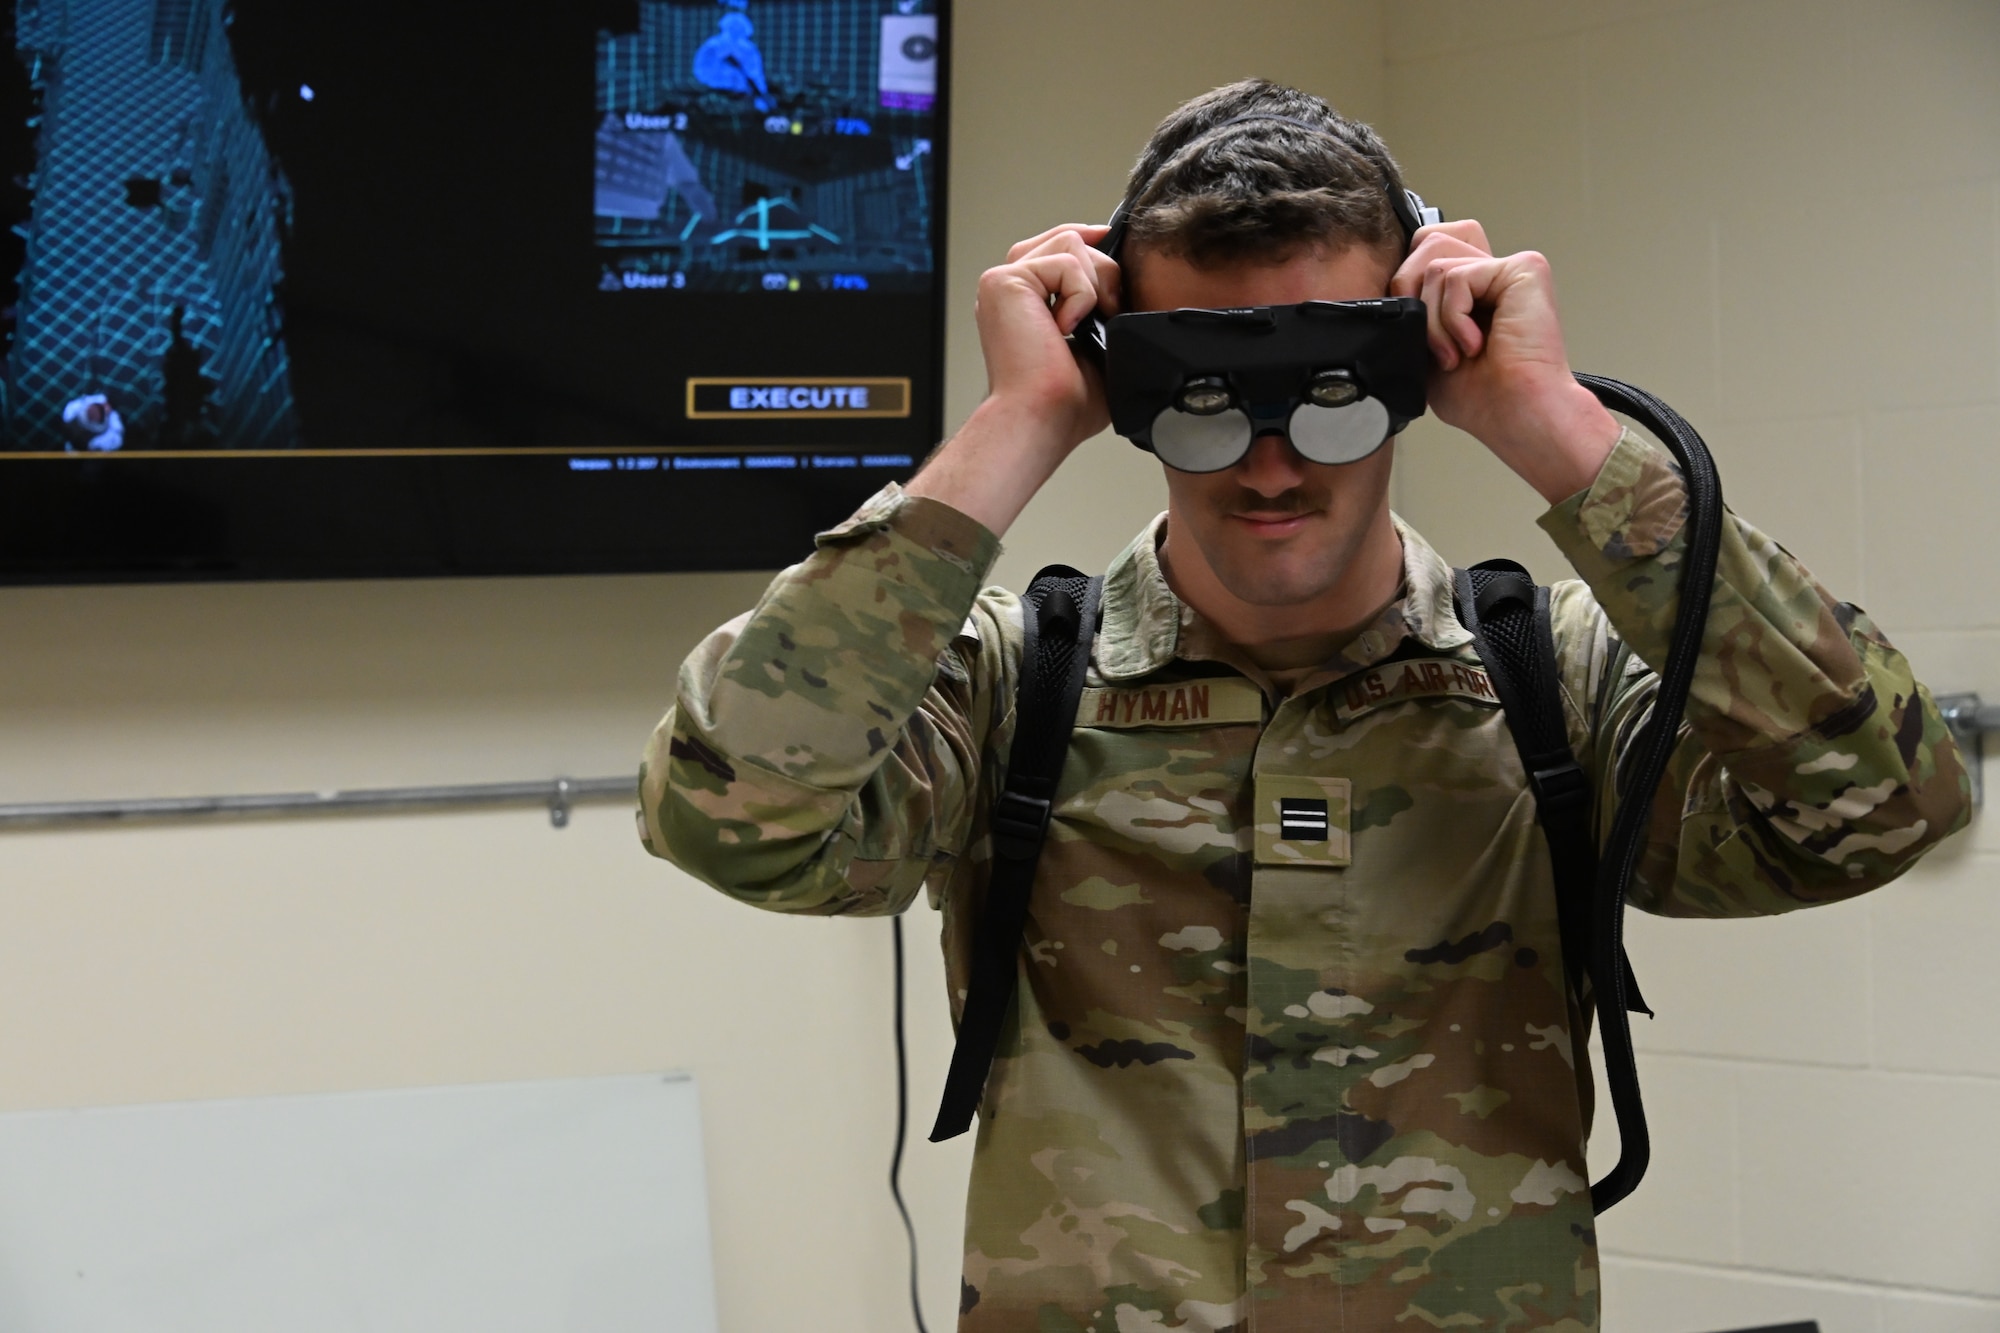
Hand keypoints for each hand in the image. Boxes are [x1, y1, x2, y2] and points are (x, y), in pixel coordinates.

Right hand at [975, 223, 1121, 449]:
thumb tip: (1131, 287)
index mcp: (1024, 302)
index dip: (1093, 248)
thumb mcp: (1096, 345)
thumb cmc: (1064, 400)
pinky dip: (1081, 294)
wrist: (1043, 418)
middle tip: (1107, 314)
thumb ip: (1102, 307)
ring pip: (1070, 242)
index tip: (1118, 270)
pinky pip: (1066, 260)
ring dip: (1094, 283)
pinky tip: (1065, 328)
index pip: (1059, 249)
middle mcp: (1009, 288)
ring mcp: (1003, 282)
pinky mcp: (1005, 281)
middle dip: (1102, 270)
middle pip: (1068, 238)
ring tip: (1085, 323)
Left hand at [1391, 220, 1620, 503]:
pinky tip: (1476, 344)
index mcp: (1474, 291)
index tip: (1418, 334)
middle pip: (1427, 242)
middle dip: (1414, 296)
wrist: (1515, 416)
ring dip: (1435, 322)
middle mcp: (1493, 274)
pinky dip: (1453, 318)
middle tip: (1435, 345)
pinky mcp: (1523, 269)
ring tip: (1458, 353)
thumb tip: (1386, 291)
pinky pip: (1456, 277)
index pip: (1425, 249)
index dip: (1408, 284)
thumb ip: (1412, 312)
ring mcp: (1510, 268)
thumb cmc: (1483, 398)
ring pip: (1436, 266)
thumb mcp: (1426, 351)